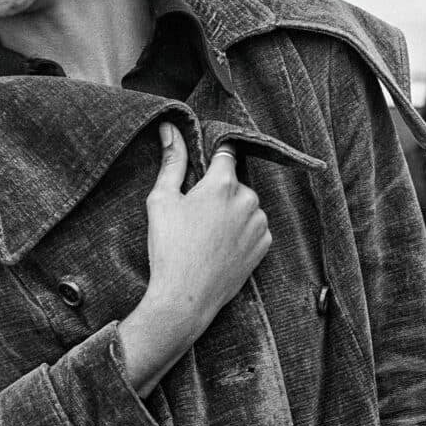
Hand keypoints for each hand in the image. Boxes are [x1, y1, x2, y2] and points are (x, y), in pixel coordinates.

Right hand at [119, 123, 270, 395]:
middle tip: (193, 212)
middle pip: (233, 181)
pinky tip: (218, 245)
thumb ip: (171, 160)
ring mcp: (259, 224)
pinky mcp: (264, 246)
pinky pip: (254, 227)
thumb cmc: (169, 248)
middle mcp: (248, 199)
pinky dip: (240, 231)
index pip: (224, 152)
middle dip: (217, 190)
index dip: (211, 158)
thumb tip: (170, 127)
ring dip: (230, 211)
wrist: (185, 298)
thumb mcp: (161, 199)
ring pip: (244, 204)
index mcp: (223, 183)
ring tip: (205, 233)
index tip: (199, 171)